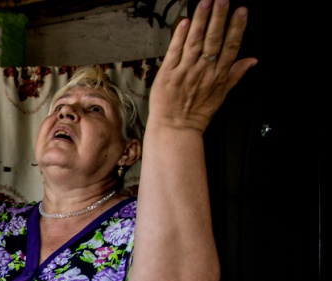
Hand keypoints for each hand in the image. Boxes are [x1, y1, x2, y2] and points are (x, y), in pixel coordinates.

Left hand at [148, 0, 256, 132]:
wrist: (175, 129)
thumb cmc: (196, 113)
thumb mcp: (221, 95)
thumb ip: (236, 74)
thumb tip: (252, 60)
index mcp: (218, 75)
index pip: (231, 46)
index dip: (236, 27)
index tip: (241, 11)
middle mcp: (203, 70)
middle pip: (214, 39)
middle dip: (220, 17)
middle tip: (224, 0)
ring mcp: (185, 71)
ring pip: (195, 41)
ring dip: (201, 20)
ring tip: (206, 3)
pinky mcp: (168, 73)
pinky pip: (175, 51)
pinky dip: (180, 36)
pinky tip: (185, 22)